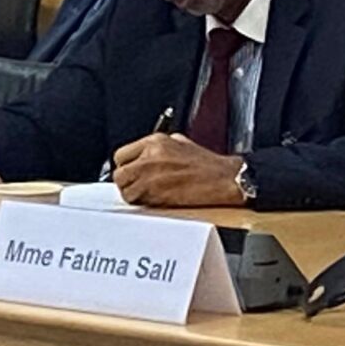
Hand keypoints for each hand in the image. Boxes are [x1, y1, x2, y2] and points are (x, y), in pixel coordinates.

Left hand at [110, 133, 248, 207]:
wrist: (224, 179)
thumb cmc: (207, 165)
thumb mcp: (180, 144)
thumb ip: (158, 148)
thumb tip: (144, 156)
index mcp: (155, 142)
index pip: (121, 155)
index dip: (126, 166)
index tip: (131, 173)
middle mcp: (149, 157)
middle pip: (120, 174)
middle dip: (126, 182)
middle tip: (137, 186)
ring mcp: (152, 176)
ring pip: (125, 190)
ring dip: (133, 194)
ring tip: (147, 195)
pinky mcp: (157, 194)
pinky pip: (137, 201)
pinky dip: (141, 203)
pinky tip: (154, 200)